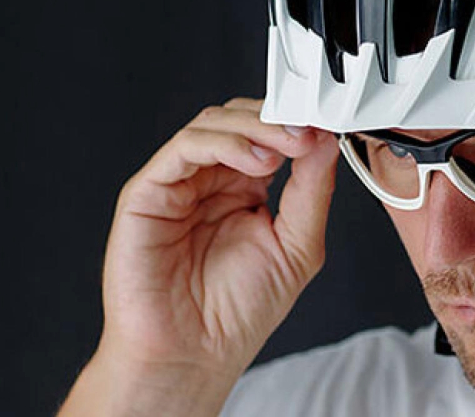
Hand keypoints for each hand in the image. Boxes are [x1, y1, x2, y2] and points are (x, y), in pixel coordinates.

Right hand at [61, 98, 338, 415]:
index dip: (296, 124)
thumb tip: (325, 142)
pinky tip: (255, 161)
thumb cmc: (237, 313)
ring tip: (286, 147)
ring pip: (212, 125)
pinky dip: (222, 143)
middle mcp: (210, 181)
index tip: (325, 127)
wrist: (194, 355)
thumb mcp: (297, 246)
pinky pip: (182, 149)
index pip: (267, 135)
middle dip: (277, 119)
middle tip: (307, 130)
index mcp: (243, 190)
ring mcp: (178, 185)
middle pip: (238, 120)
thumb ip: (312, 192)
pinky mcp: (148, 194)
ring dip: (255, 127)